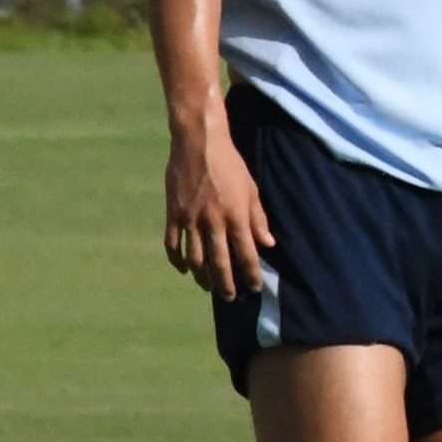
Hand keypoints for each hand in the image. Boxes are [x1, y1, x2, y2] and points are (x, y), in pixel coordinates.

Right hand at [164, 119, 271, 301]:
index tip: (254, 288)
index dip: (250, 274)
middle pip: (219, 262)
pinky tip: (184, 269)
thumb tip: (268, 244)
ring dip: (202, 276)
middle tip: (230, 298)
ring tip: (208, 287)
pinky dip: (177, 260)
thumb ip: (258, 219)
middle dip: (226, 284)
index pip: (245, 254)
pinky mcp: (173, 214)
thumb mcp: (251, 189)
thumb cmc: (230, 165)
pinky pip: (173, 244)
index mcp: (235, 215)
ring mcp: (190, 219)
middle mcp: (213, 222)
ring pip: (195, 258)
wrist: (198, 143)